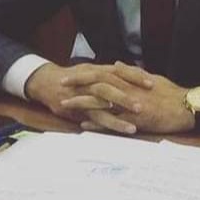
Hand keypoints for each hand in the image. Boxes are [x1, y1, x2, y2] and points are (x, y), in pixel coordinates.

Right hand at [25, 62, 142, 132]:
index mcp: (97, 70)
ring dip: (120, 110)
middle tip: (147, 100)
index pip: (119, 71)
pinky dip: (108, 123)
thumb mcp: (91, 71)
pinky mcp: (78, 109)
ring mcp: (83, 94)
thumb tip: (128, 73)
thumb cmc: (73, 77)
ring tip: (136, 120)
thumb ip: (109, 73)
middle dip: (130, 91)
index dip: (135, 76)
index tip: (152, 83)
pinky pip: (95, 117)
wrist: (47, 83)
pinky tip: (120, 129)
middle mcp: (91, 80)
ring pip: (103, 101)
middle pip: (112, 83)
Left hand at [61, 61, 194, 134]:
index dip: (84, 73)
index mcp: (130, 79)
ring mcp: (131, 105)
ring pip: (101, 102)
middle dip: (78, 85)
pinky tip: (84, 125)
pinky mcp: (136, 120)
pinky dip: (98, 123)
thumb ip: (131, 72)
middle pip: (97, 84)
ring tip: (65, 105)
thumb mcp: (150, 77)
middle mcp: (128, 90)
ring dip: (82, 103)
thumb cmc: (171, 93)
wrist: (187, 107)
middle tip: (60, 85)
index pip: (102, 72)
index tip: (70, 74)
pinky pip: (113, 122)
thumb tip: (115, 64)